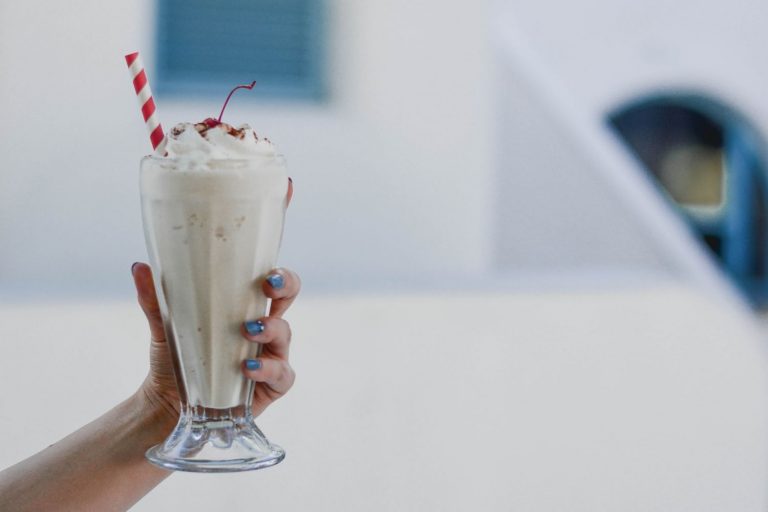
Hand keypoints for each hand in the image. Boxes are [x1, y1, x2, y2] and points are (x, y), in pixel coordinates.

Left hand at [131, 263, 299, 424]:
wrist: (167, 404)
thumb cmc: (175, 359)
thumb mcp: (165, 327)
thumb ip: (155, 300)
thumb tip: (139, 267)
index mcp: (246, 309)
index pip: (272, 284)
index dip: (279, 275)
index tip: (266, 274)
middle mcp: (264, 330)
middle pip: (287, 301)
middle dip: (286, 289)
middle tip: (268, 288)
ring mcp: (271, 357)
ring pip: (285, 335)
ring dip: (271, 329)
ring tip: (247, 332)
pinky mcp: (271, 386)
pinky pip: (282, 375)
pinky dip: (268, 369)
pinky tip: (248, 369)